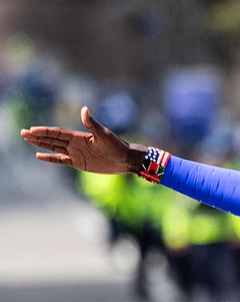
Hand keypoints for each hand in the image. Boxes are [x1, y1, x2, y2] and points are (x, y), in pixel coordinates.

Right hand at [20, 106, 139, 173]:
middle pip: (52, 139)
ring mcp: (75, 153)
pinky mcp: (78, 163)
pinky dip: (50, 158)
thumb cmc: (117, 146)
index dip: (45, 131)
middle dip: (37, 136)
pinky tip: (38, 156)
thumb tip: (84, 109)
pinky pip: (60, 160)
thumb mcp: (104, 134)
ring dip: (40, 144)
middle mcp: (74, 144)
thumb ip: (92, 123)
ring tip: (27, 139)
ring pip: (53, 147)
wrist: (124, 159)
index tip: (32, 130)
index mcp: (79, 136)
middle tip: (22, 133)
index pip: (57, 133)